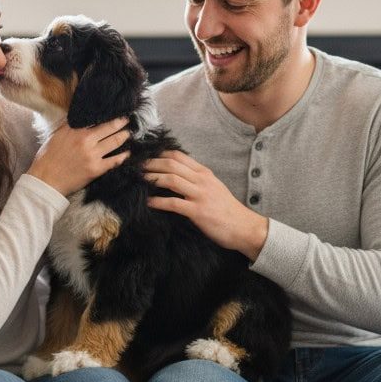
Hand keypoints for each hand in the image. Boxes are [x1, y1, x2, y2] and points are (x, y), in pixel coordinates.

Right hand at [27, 117, 130, 195]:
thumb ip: (69, 126)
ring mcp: (92, 155)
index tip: (115, 112)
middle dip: (120, 123)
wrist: (46, 179)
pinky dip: (122, 156)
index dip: (107, 115)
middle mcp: (85, 140)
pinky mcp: (96, 169)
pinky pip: (114, 161)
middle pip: (109, 128)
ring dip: (124, 137)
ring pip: (114, 142)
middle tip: (127, 120)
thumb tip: (78, 116)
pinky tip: (127, 153)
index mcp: (75, 130)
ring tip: (128, 134)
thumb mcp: (56, 135)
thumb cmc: (48, 158)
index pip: (96, 118)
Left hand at [144, 150, 268, 260]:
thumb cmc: (227, 209)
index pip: (179, 156)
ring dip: (152, 178)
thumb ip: (197, 180)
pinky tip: (148, 202)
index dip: (160, 154)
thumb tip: (177, 176)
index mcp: (204, 173)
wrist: (244, 227)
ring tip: (139, 180)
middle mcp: (202, 180)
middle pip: (172, 165)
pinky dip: (158, 202)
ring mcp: (200, 195)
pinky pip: (173, 203)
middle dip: (152, 164)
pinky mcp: (197, 211)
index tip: (147, 157)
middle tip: (137, 167)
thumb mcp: (214, 187)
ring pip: (171, 179)